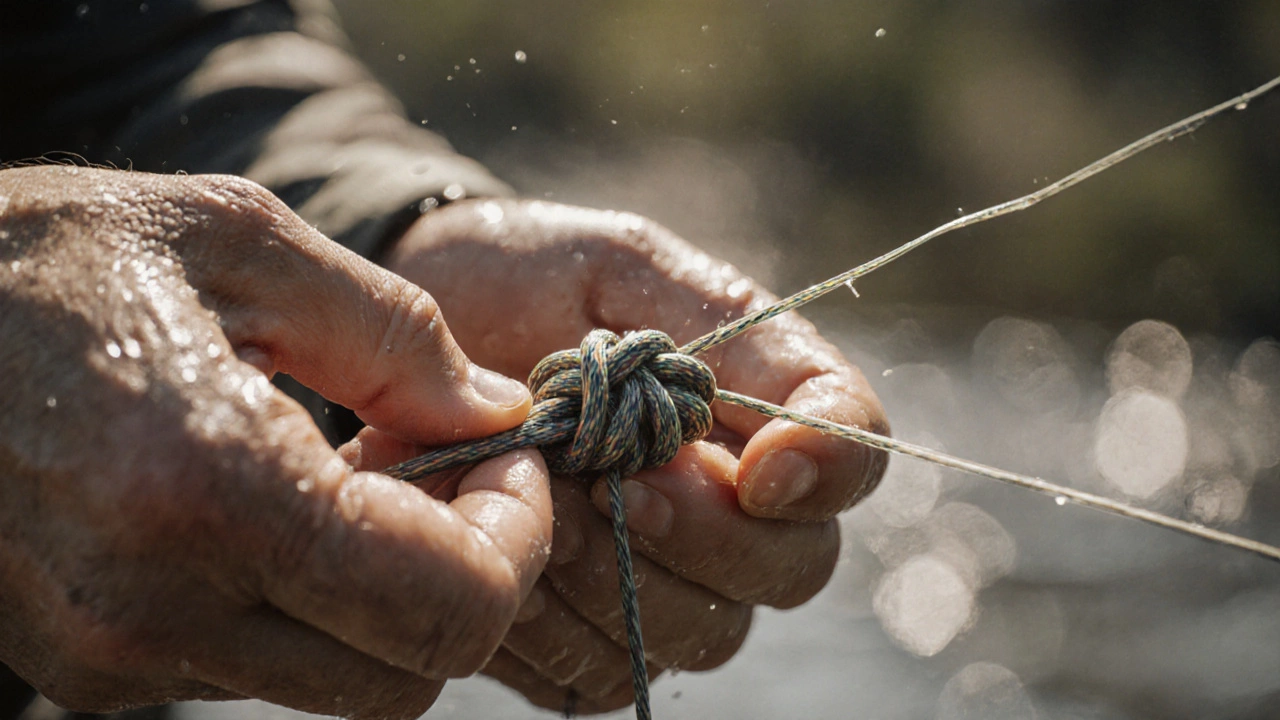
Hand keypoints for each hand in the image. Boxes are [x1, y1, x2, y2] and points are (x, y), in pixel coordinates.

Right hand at [0, 168, 551, 718]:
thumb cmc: (42, 257)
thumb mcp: (237, 243)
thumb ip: (393, 334)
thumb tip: (497, 411)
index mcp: (207, 489)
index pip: (448, 608)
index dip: (518, 539)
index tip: (511, 458)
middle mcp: (155, 607)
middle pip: (409, 671)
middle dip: (470, 573)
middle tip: (454, 466)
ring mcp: (112, 656)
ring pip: (340, 678)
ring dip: (388, 590)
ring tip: (361, 473)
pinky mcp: (86, 670)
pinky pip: (256, 663)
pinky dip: (307, 602)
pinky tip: (283, 508)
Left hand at [357, 198, 889, 710]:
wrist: (411, 328)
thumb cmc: (527, 282)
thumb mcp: (626, 269)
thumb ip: (723, 333)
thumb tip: (780, 458)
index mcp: (760, 412)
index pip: (851, 466)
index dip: (825, 475)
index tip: (757, 468)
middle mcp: (732, 513)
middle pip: (787, 571)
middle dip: (701, 533)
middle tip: (607, 479)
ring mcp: (663, 584)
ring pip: (698, 634)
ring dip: (618, 576)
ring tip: (539, 503)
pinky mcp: (585, 638)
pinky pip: (601, 674)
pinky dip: (553, 623)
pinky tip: (502, 551)